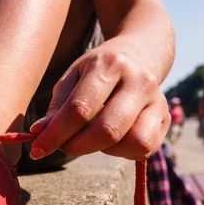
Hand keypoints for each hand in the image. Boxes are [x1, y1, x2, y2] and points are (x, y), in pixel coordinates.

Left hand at [29, 38, 170, 160]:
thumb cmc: (96, 70)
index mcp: (109, 65)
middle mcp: (139, 80)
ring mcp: (158, 99)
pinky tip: (110, 140)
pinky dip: (123, 152)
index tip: (37, 150)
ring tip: (90, 138)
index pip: (79, 109)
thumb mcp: (72, 78)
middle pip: (107, 130)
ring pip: (132, 142)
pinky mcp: (166, 116)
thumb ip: (57, 107)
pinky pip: (145, 148)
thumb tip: (39, 133)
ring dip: (104, 150)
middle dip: (77, 146)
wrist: (140, 52)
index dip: (55, 135)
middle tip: (63, 146)